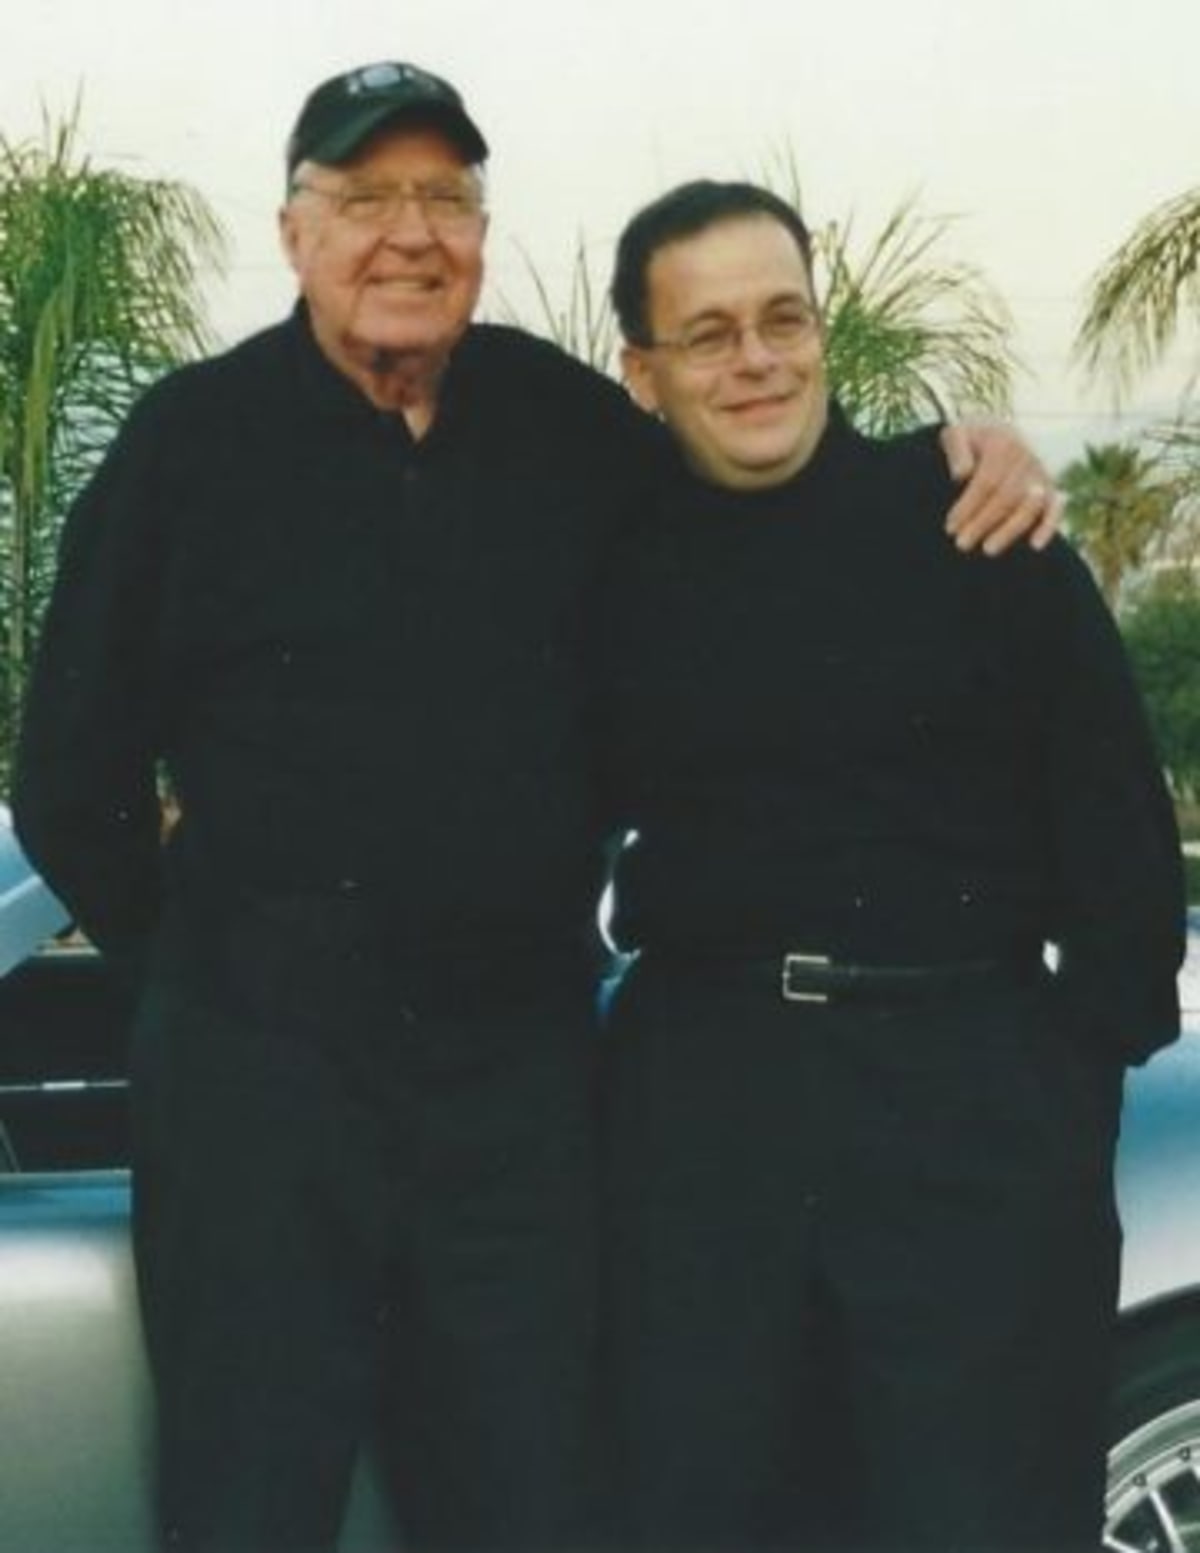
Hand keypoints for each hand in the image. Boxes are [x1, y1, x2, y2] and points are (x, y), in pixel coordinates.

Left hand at [940, 422, 1061, 555]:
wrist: (996, 431)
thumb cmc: (971, 439)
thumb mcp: (956, 434)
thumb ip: (956, 450)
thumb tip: (961, 474)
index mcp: (1003, 443)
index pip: (987, 482)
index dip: (968, 507)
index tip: (950, 527)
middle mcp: (1027, 458)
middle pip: (1006, 497)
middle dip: (983, 523)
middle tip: (961, 544)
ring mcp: (1041, 474)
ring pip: (1029, 507)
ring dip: (1009, 530)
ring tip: (988, 550)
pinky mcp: (1050, 489)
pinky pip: (1055, 509)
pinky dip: (1048, 527)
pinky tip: (1035, 546)